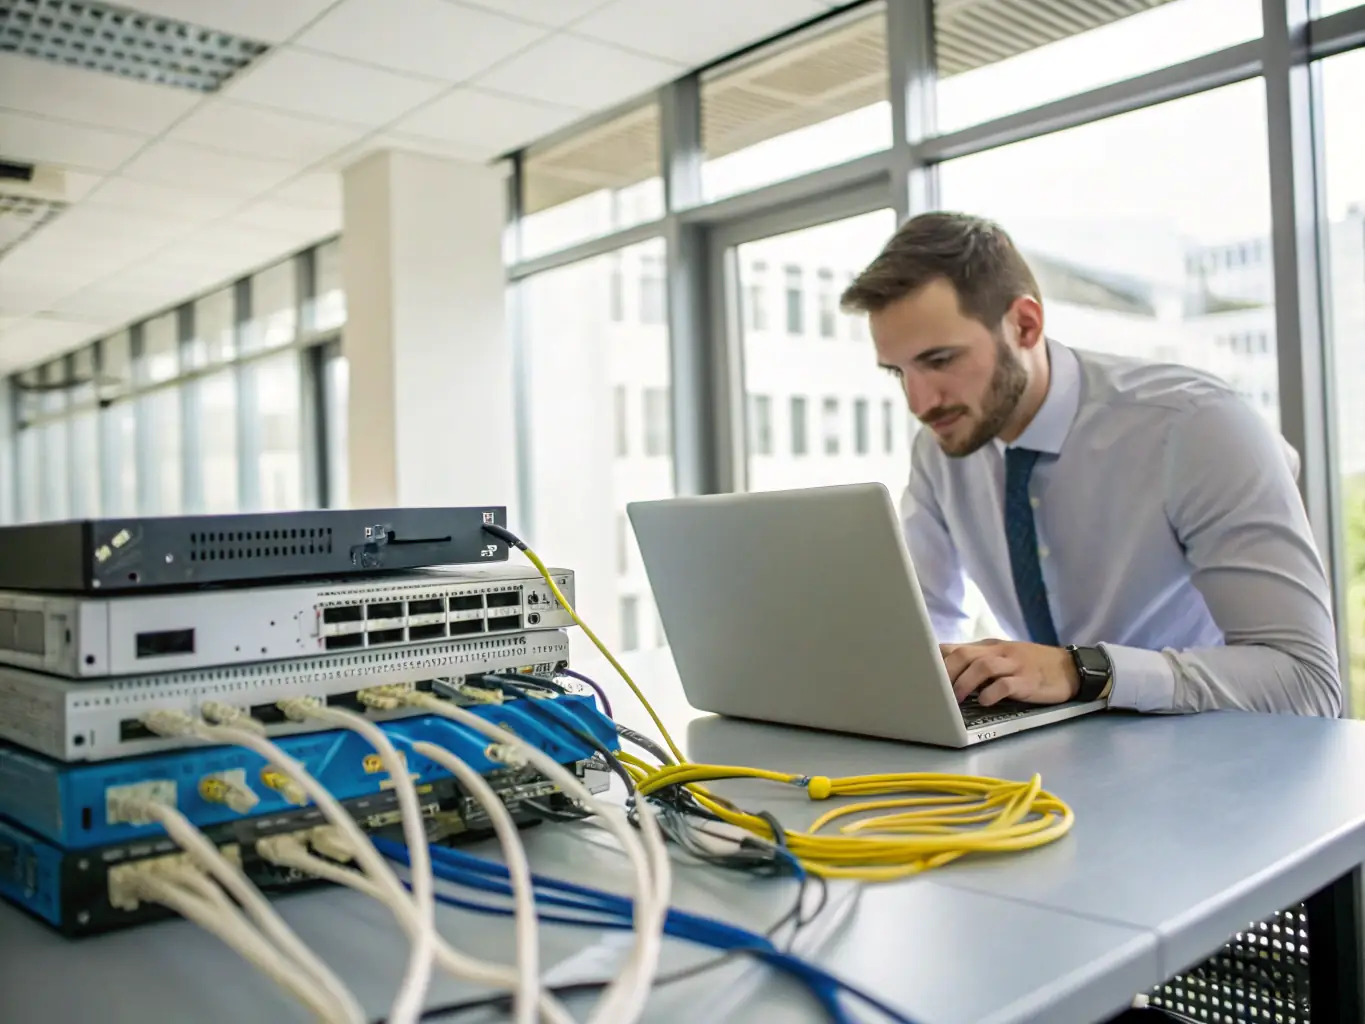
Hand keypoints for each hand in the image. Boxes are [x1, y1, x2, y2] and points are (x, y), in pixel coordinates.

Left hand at [939, 639, 1079, 705]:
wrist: (1070, 669)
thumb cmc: (1031, 665)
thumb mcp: (1002, 658)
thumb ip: (977, 662)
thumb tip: (946, 668)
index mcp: (989, 647)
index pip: (956, 648)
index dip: (937, 662)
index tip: (923, 677)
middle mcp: (999, 652)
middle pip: (964, 655)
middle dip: (946, 673)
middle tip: (936, 691)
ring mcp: (1014, 665)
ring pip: (982, 667)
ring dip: (965, 684)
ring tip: (956, 699)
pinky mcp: (1027, 681)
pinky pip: (1005, 685)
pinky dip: (991, 694)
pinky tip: (985, 702)